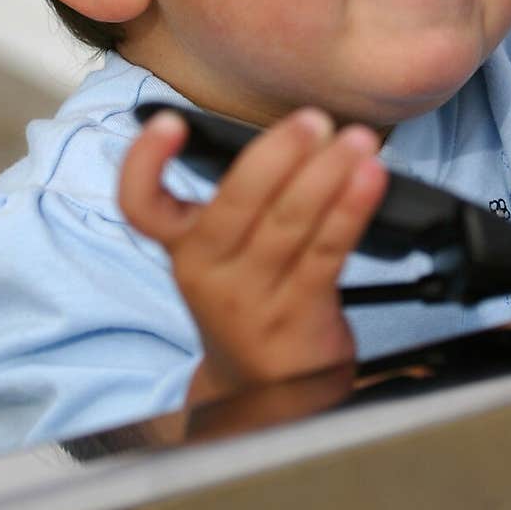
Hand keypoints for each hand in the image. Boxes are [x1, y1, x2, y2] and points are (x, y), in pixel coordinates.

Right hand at [118, 107, 387, 399]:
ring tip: (357, 140)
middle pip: (234, 204)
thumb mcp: (224, 256)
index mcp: (183, 248)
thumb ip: (241, 201)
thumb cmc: (252, 298)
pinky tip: (370, 178)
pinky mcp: (298, 318)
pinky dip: (351, 208)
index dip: (145, 162)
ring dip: (328, 173)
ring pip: (288, 224)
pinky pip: (327, 252)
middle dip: (278, 153)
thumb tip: (293, 131)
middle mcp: (207, 273)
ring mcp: (252, 300)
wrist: (267, 389)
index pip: (140, 205)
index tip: (172, 122)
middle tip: (313, 120)